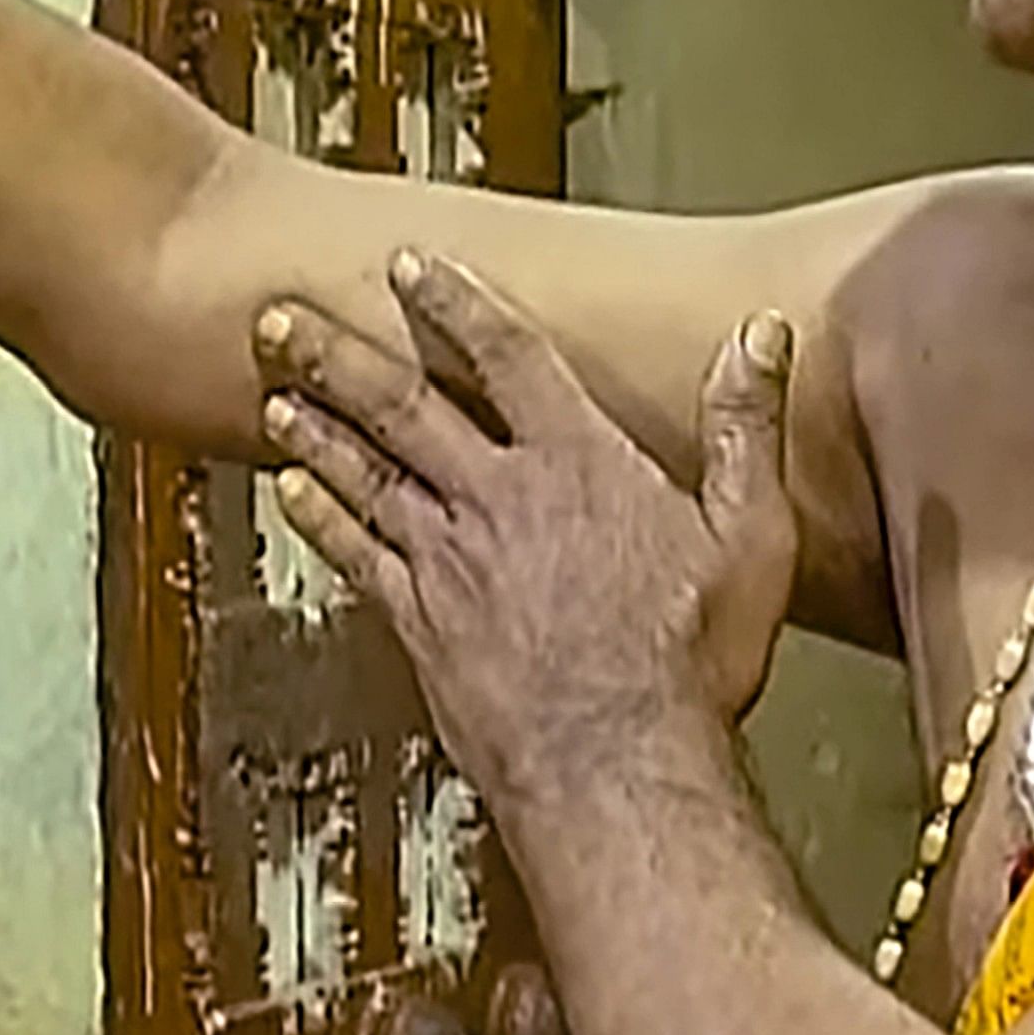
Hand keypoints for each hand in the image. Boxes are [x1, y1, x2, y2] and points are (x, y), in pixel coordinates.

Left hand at [256, 257, 799, 789]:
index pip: (507, 355)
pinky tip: (293, 491)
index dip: (458, 304)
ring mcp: (449, 560)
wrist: (617, 767)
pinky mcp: (420, 622)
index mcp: (577, 464)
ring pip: (365, 472)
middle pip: (403, 404)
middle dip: (338, 354)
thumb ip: (745, 428)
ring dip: (315, 427)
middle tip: (282, 317)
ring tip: (273, 389)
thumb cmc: (688, 662)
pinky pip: (357, 553)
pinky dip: (321, 516)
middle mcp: (498, 498)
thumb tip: (760, 337)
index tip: (414, 266)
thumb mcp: (751, 536)